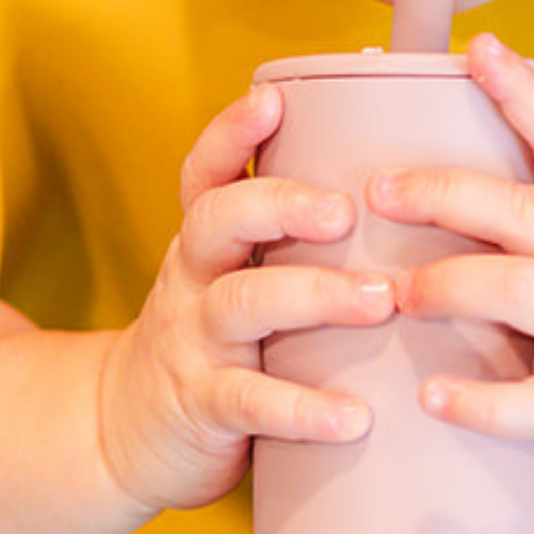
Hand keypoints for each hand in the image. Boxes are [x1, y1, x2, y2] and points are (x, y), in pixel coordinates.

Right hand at [96, 82, 394, 515]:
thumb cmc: (215, 348)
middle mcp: (194, 279)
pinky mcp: (203, 406)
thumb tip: (410, 203)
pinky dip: (302, 408)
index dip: (231, 133)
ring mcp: (194, 341)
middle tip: (345, 210)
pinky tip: (351, 417)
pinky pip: (249, 401)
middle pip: (221, 220)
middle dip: (283, 205)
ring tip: (380, 300)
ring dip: (315, 296)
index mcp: (207, 244)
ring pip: (243, 303)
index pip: (207, 174)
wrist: (123, 435)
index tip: (271, 99)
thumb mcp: (234, 283)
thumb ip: (294, 249)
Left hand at [370, 34, 533, 495]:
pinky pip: (533, 403)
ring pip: (524, 292)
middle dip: (448, 195)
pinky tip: (431, 395)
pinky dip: (478, 401)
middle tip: (380, 190)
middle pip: (528, 212)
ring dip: (450, 285)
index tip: (478, 50)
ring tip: (396, 291)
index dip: (525, 94)